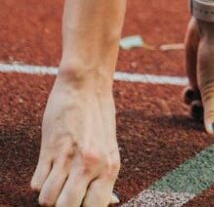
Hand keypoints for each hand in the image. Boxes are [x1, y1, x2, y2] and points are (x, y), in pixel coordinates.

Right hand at [30, 73, 119, 206]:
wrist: (86, 83)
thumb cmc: (98, 117)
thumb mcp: (109, 149)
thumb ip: (105, 177)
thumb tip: (112, 203)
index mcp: (110, 168)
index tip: (75, 200)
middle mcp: (92, 165)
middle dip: (62, 203)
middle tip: (63, 189)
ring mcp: (69, 157)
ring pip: (47, 200)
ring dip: (48, 193)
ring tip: (55, 178)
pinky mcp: (49, 148)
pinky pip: (36, 184)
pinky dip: (39, 181)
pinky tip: (47, 166)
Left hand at [183, 16, 213, 133]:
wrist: (210, 29)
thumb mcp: (212, 90)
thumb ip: (213, 114)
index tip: (211, 120)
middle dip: (204, 116)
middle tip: (197, 107)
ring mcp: (212, 84)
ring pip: (203, 106)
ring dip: (195, 107)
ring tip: (193, 98)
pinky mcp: (200, 77)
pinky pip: (194, 95)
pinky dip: (189, 96)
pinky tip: (187, 90)